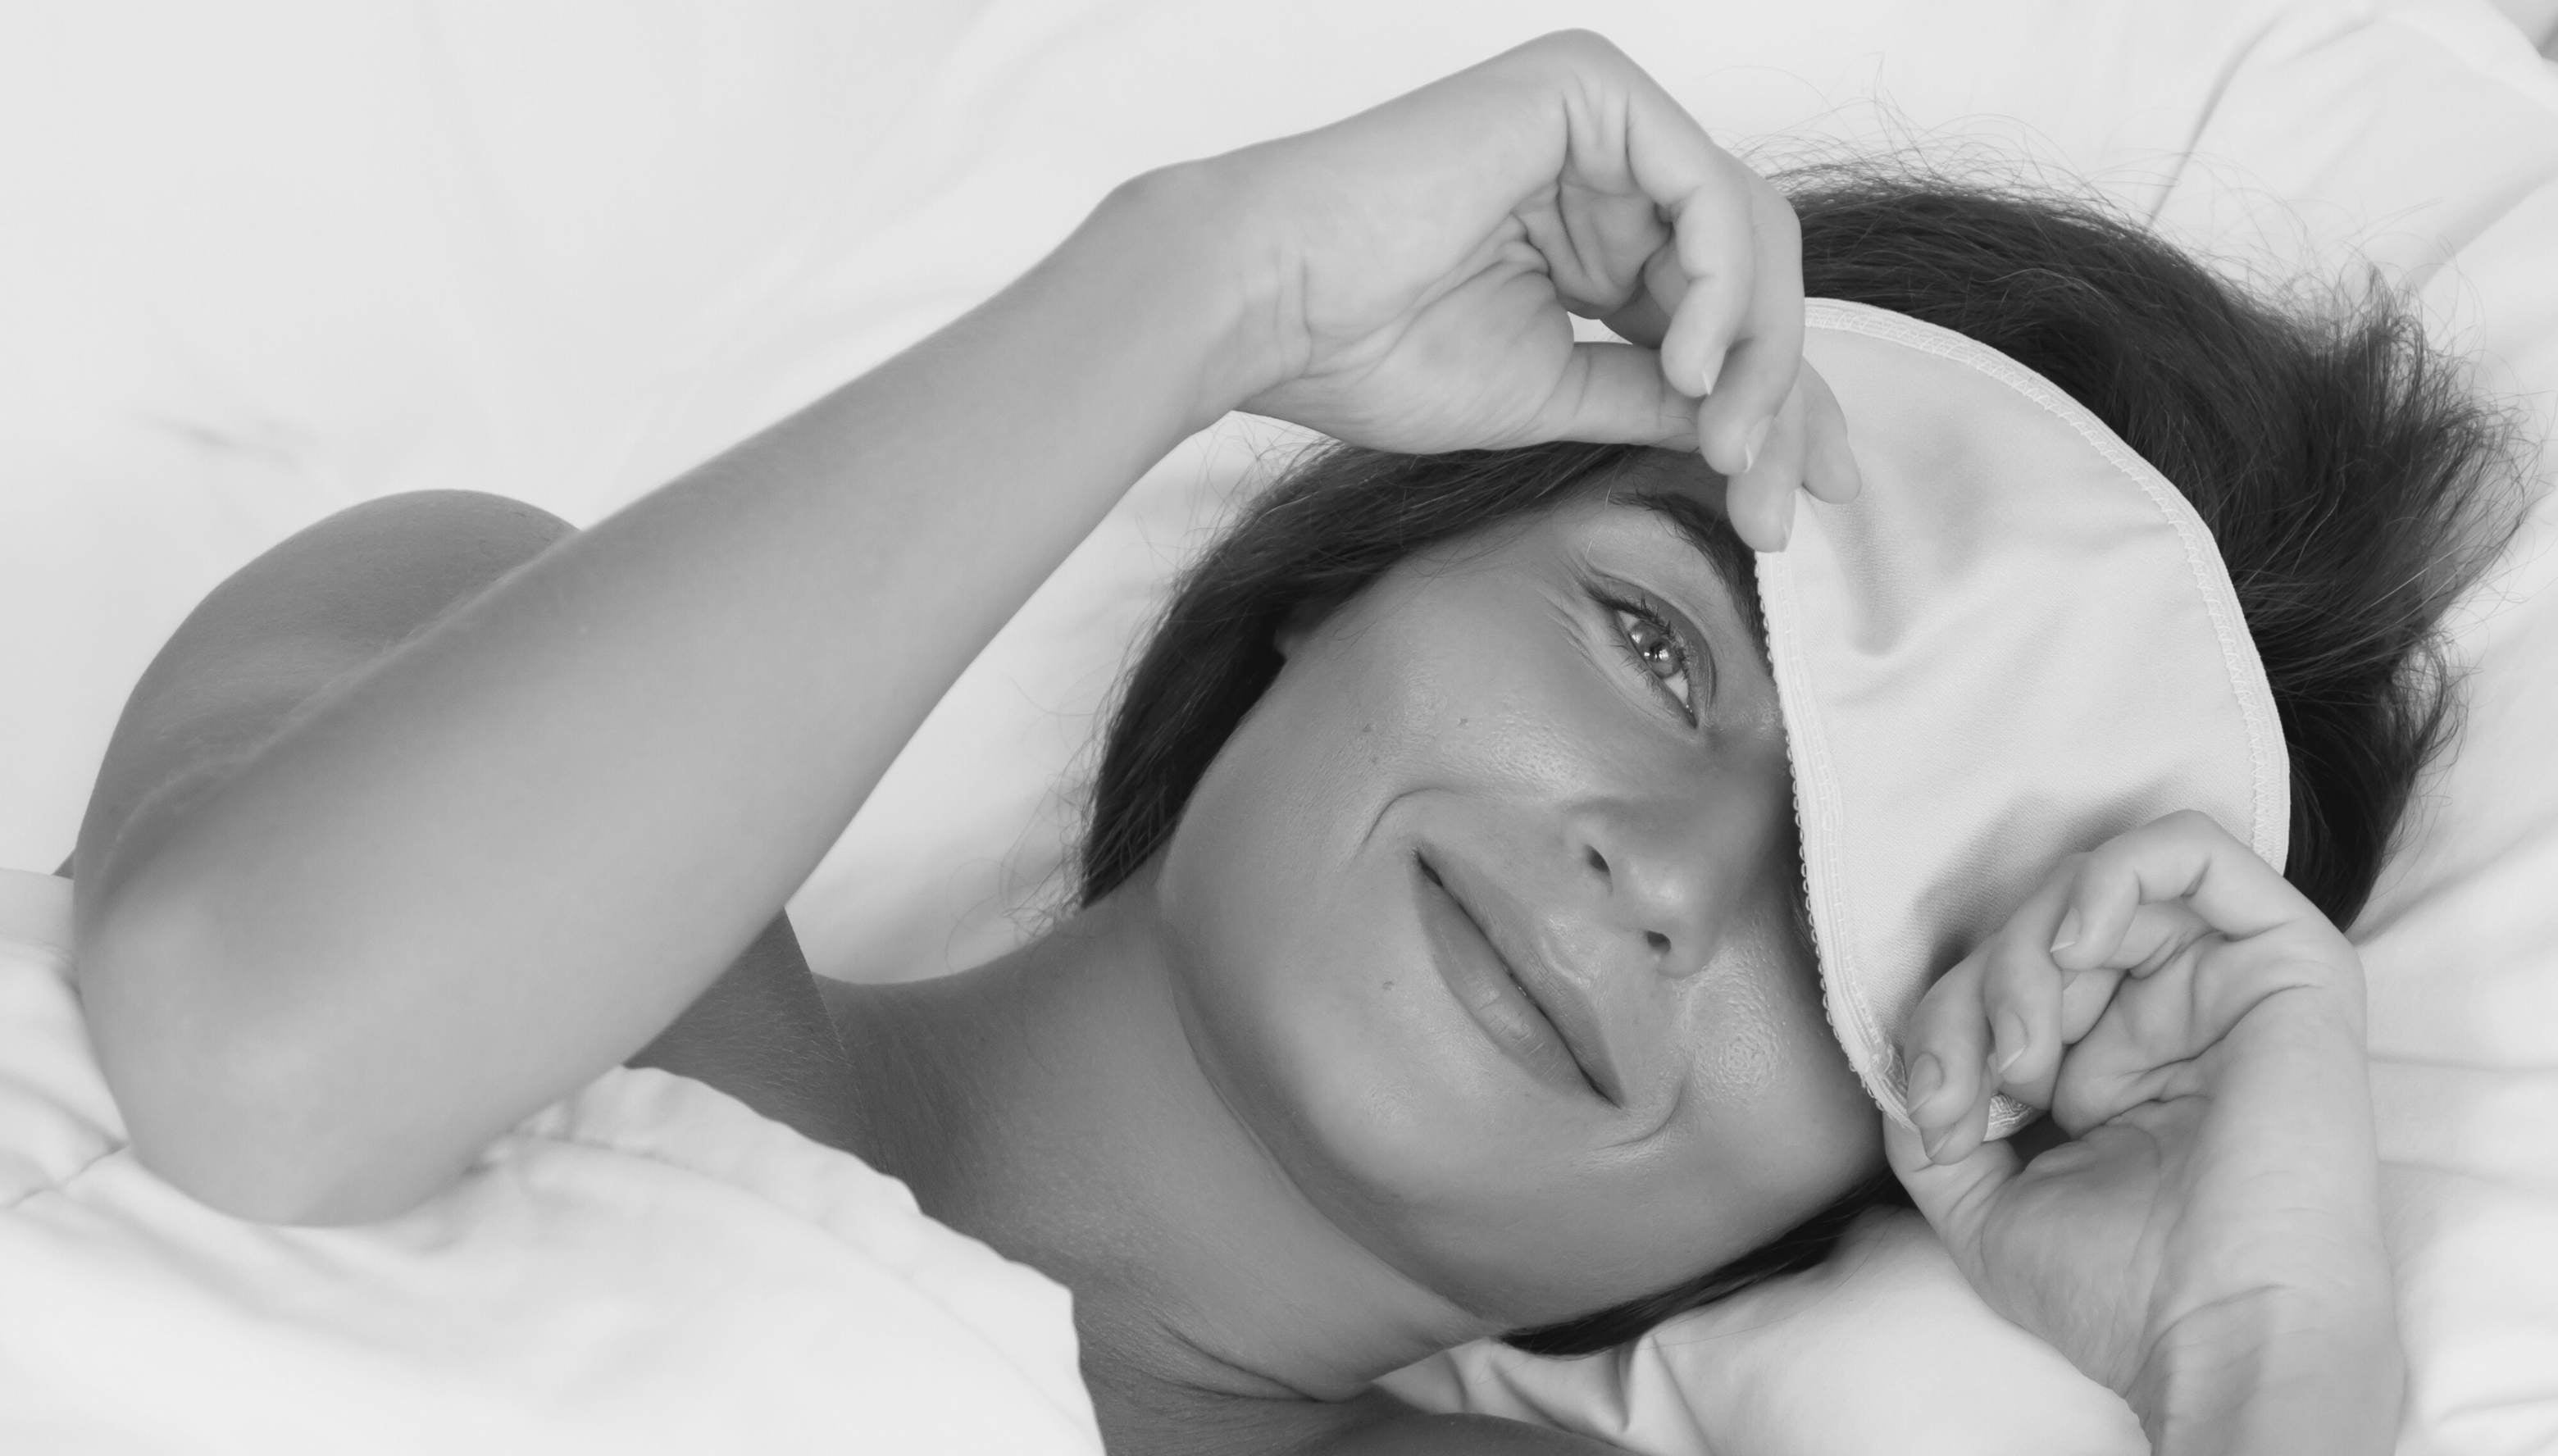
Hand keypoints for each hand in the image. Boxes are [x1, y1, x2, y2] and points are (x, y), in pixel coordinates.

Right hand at [1183, 28, 1858, 549]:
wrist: (1268, 305)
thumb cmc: (1367, 350)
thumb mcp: (1556, 393)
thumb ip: (1658, 397)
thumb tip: (1757, 438)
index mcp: (1590, 224)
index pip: (1721, 305)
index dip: (1779, 400)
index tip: (1810, 494)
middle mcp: (1605, 161)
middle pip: (1753, 269)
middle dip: (1781, 391)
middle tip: (1773, 496)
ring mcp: (1600, 120)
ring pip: (1749, 234)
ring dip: (1760, 352)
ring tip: (1726, 441)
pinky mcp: (1590, 94)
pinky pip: (1710, 193)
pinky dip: (1723, 289)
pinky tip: (1693, 365)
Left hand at [1887, 811, 2402, 1443]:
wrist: (2219, 1334)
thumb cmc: (2120, 1289)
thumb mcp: (1979, 1197)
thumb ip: (1935, 1109)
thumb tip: (1911, 1056)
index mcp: (2107, 1062)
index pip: (1999, 981)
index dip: (1944, 1027)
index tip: (1937, 1118)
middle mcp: (2168, 1014)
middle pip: (2036, 928)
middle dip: (1975, 997)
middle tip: (1980, 1091)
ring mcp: (2226, 985)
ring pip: (2094, 889)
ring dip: (2028, 955)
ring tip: (2027, 1053)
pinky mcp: (2287, 963)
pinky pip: (2197, 849)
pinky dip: (2112, 876)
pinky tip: (2076, 946)